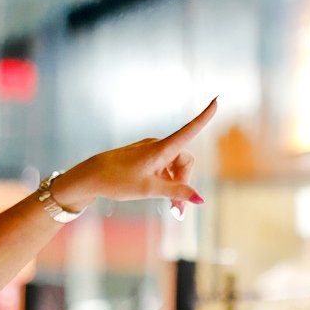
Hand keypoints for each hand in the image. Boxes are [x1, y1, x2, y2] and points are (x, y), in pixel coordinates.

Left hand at [52, 99, 217, 218]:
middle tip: (178, 209)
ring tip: (172, 208)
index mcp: (161, 149)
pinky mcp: (146, 158)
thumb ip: (176, 192)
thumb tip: (200, 199)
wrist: (92, 176)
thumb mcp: (150, 190)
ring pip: (174, 168)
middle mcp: (158, 146)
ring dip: (176, 187)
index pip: (189, 130)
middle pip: (184, 162)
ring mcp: (152, 152)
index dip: (204, 117)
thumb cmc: (119, 181)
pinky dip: (167, 183)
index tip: (217, 100)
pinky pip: (164, 169)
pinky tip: (162, 198)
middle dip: (185, 183)